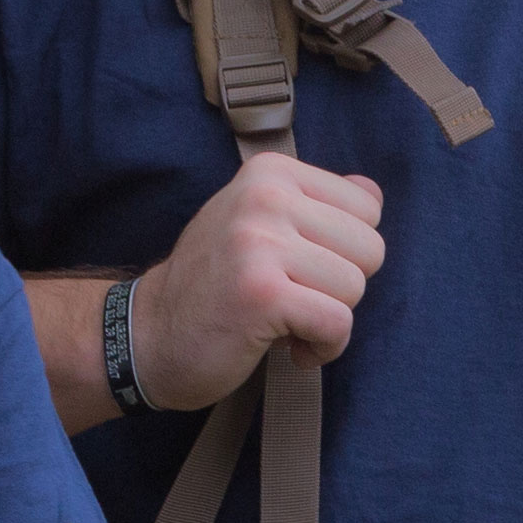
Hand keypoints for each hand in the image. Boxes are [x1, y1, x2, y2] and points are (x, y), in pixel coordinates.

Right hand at [132, 154, 386, 408]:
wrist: (149, 336)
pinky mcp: (261, 293)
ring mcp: (259, 242)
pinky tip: (290, 350)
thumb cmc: (214, 285)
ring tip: (285, 322)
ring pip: (355, 288)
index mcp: (270, 173)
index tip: (301, 271)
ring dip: (328, 321)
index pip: (367, 208)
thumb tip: (373, 193)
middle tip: (292, 300)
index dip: (345, 253)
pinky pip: (337, 324)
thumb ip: (317, 205)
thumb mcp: (259, 225)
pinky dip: (323, 349)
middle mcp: (264, 196)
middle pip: (369, 249)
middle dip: (340, 288)